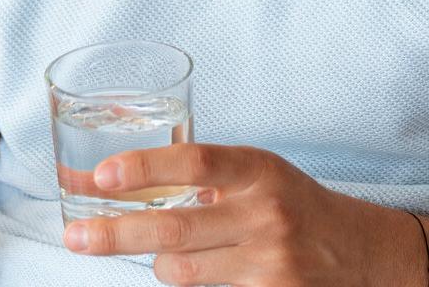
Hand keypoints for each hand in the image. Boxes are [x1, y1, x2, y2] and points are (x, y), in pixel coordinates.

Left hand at [62, 142, 423, 284]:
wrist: (361, 252)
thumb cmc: (290, 203)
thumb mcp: (253, 173)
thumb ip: (196, 174)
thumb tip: (104, 178)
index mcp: (258, 169)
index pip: (196, 162)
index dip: (146, 168)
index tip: (102, 176)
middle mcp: (266, 214)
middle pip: (176, 229)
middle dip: (116, 234)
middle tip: (75, 237)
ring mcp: (272, 264)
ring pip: (182, 272)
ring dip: (159, 264)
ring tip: (169, 252)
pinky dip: (190, 284)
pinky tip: (201, 272)